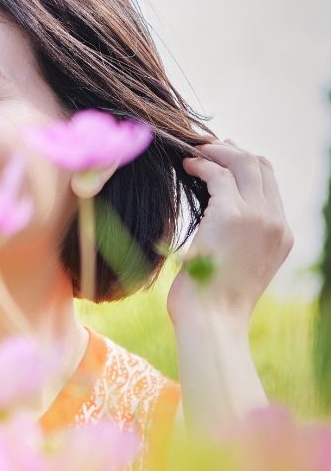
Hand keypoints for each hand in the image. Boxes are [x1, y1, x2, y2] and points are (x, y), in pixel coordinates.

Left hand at [167, 139, 292, 328]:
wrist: (213, 321)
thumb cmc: (213, 301)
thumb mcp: (237, 266)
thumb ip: (238, 239)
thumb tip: (215, 215)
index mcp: (282, 235)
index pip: (270, 185)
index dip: (246, 166)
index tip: (222, 160)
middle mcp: (276, 223)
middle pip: (261, 167)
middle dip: (234, 152)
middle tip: (206, 148)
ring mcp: (258, 217)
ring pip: (244, 164)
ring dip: (217, 154)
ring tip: (194, 154)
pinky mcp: (232, 215)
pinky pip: (219, 175)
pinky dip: (202, 166)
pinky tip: (187, 167)